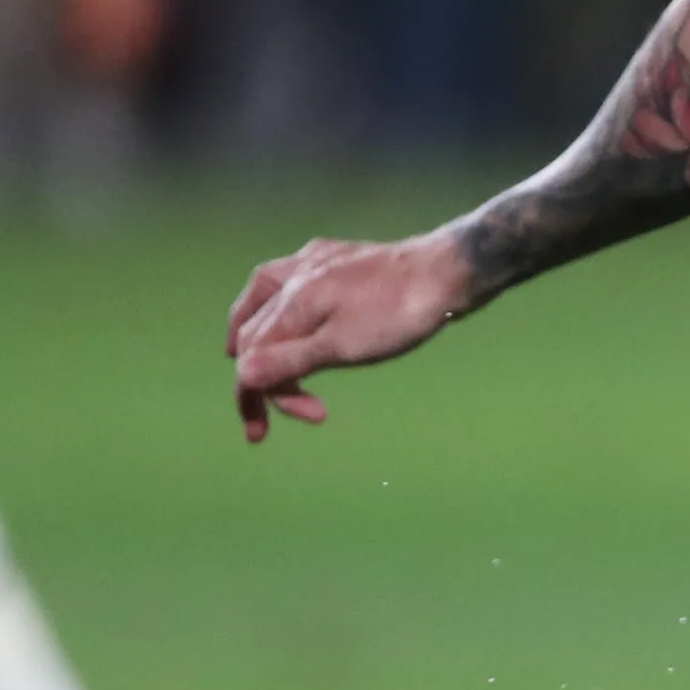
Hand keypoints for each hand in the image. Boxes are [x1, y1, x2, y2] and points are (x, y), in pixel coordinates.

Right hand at [227, 232, 477, 441]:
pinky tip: (287, 315)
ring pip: (262, 300)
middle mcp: (293, 274)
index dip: (255, 396)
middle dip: (261, 377)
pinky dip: (278, 309)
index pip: (253, 355)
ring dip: (256, 338)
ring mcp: (314, 261)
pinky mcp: (336, 257)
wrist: (448, 271)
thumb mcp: (343, 347)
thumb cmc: (398, 314)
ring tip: (253, 366)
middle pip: (255, 332)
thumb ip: (290, 360)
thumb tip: (241, 375)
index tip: (264, 432)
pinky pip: (288, 282)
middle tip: (277, 417)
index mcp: (290, 299)